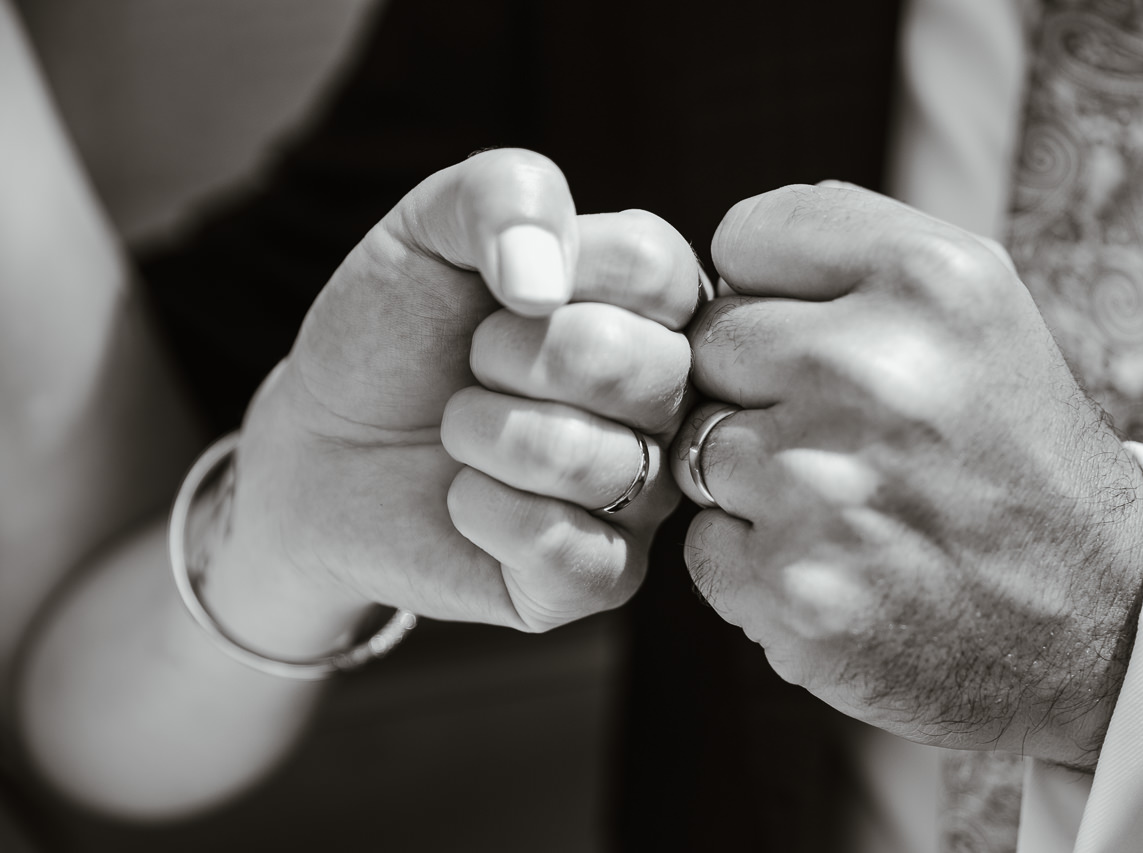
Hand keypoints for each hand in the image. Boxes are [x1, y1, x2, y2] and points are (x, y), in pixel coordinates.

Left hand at [204, 149, 697, 652]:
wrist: (323, 441)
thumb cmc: (395, 329)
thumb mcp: (429, 227)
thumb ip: (503, 194)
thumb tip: (545, 284)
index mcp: (657, 304)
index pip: (657, 270)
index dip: (548, 274)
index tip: (499, 292)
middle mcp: (671, 400)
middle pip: (642, 366)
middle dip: (513, 358)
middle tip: (473, 365)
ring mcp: (644, 492)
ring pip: (602, 464)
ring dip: (487, 437)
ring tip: (461, 432)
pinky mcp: (600, 577)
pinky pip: (573, 553)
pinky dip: (485, 514)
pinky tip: (465, 498)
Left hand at [673, 184, 1142, 766]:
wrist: (1093, 612)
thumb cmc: (1005, 443)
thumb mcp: (972, 301)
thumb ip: (842, 247)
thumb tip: (709, 269)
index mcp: (926, 278)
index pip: (743, 238)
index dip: (771, 293)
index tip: (824, 335)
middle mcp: (870, 372)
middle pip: (708, 345)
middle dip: (755, 387)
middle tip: (846, 432)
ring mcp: (827, 489)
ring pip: (697, 449)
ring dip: (752, 481)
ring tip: (849, 502)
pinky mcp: (796, 590)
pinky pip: (704, 544)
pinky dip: (752, 561)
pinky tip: (836, 565)